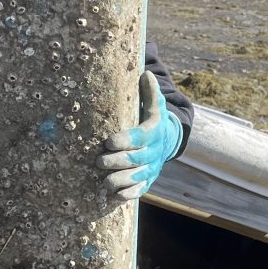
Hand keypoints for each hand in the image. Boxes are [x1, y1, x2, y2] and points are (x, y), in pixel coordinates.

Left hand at [98, 70, 182, 201]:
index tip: (107, 141)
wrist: (168, 141)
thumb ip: (149, 92)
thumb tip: (145, 73)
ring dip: (119, 180)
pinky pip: (140, 190)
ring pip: (136, 177)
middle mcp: (153, 152)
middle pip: (134, 159)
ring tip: (105, 181)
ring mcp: (151, 168)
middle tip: (99, 161)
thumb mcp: (154, 105)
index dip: (123, 141)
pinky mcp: (148, 180)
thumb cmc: (153, 121)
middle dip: (115, 161)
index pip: (138, 138)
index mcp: (152, 133)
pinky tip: (116, 195)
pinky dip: (129, 194)